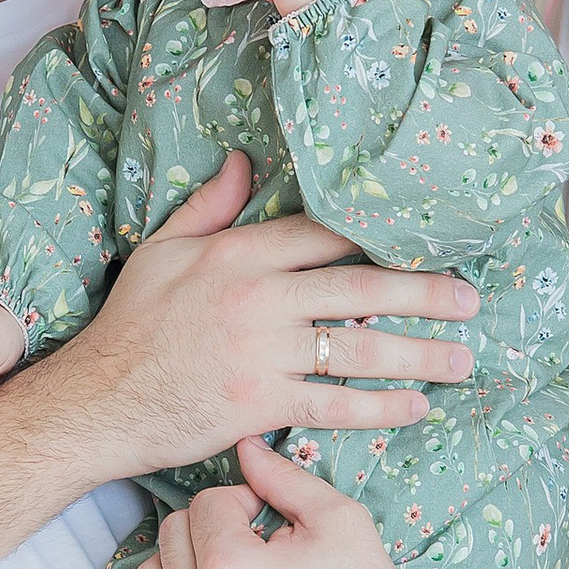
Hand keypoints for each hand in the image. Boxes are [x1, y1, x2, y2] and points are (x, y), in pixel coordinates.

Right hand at [29, 151, 478, 479]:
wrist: (97, 400)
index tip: (427, 240)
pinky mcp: (258, 402)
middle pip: (359, 286)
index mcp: (238, 253)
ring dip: (418, 354)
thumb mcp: (162, 252)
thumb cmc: (129, 326)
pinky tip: (415, 407)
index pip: (325, 234)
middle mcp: (258, 297)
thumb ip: (208, 208)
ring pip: (357, 346)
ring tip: (462, 358)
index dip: (380, 237)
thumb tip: (242, 161)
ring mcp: (261, 351)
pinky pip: (333, 403)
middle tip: (470, 300)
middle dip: (424, 293)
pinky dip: (379, 407)